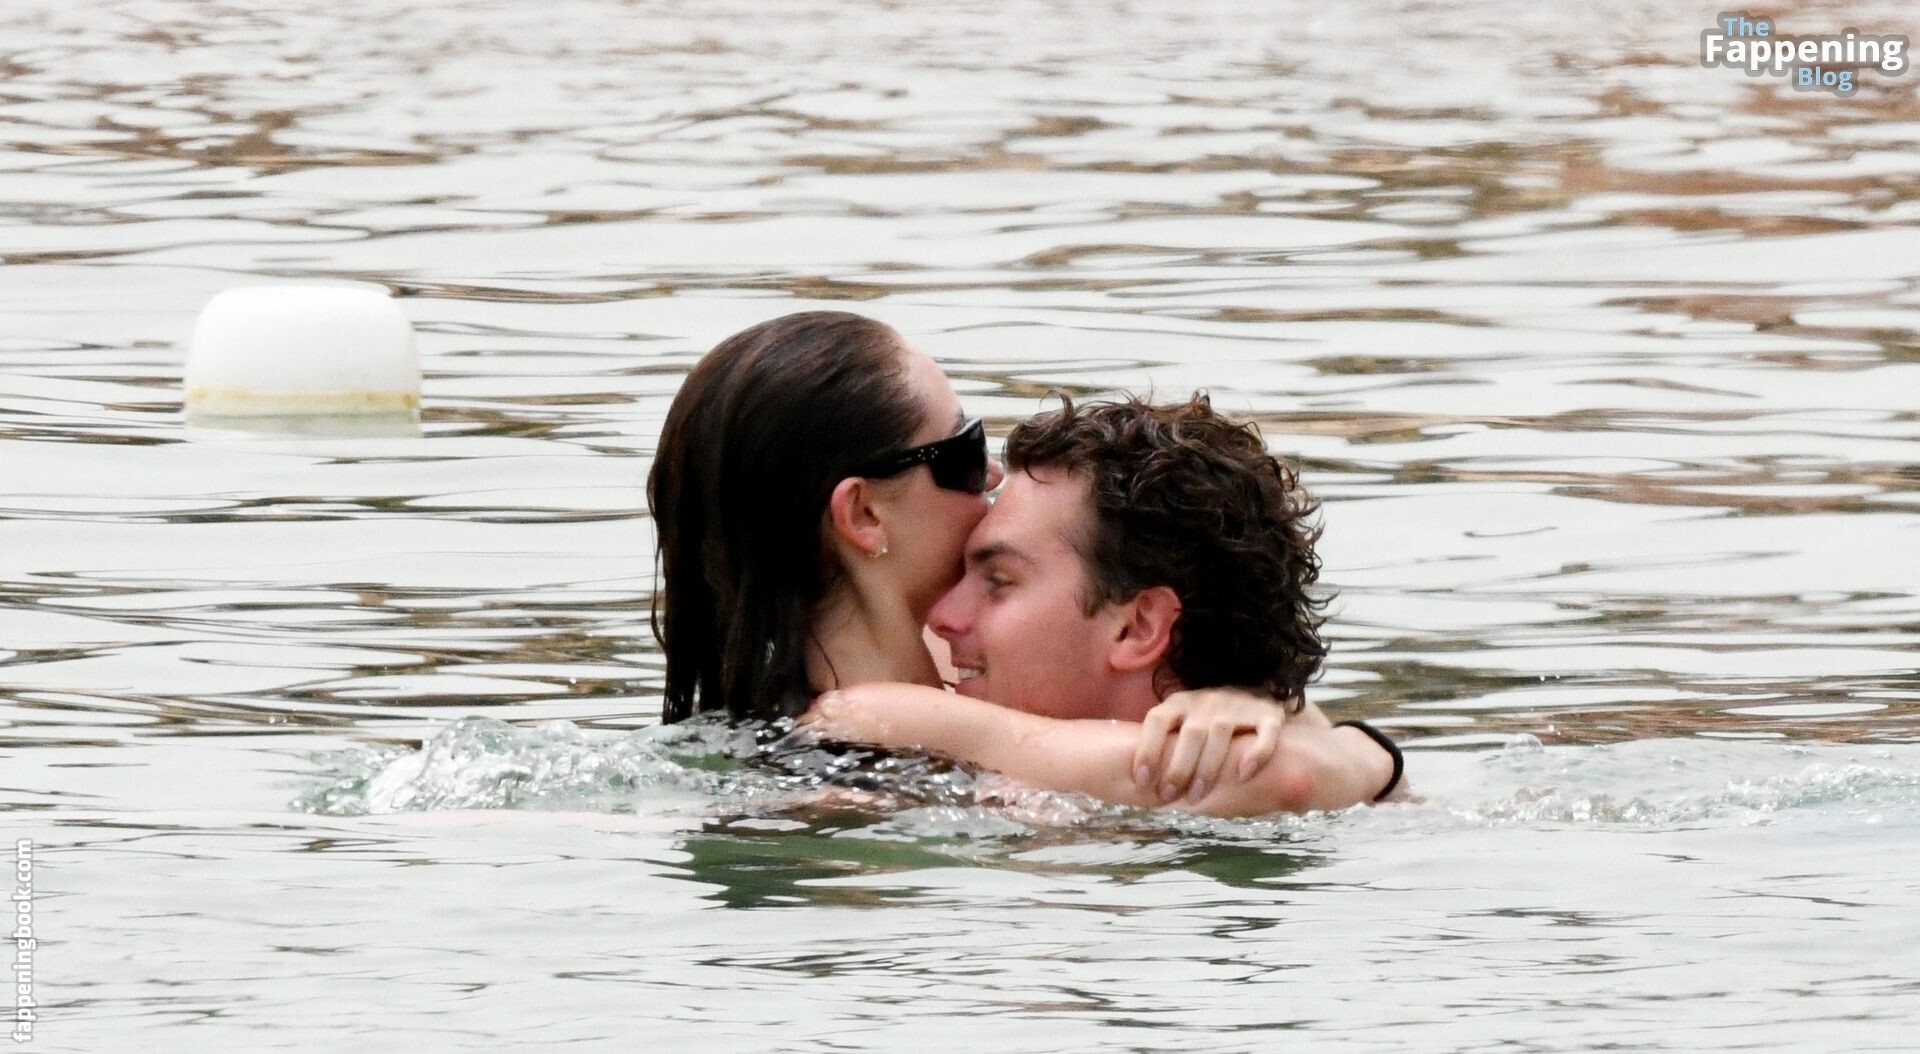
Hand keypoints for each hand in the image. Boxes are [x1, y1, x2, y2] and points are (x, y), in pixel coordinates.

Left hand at [1132, 688, 1289, 802]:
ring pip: (1220, 732)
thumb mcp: (1181, 726)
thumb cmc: (1207, 726)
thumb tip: (1135, 784)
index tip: (1141, 780)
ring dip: (1207, 767)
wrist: (1257, 702)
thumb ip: (1165, 746)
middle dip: (1177, 768)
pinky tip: (1244, 774)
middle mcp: (1207, 700)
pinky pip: (1265, 731)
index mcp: (1180, 703)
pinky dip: (1256, 752)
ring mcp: (1238, 704)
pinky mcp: (1269, 713)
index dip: (1147, 749)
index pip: (1158, 720)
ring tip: (1196, 796)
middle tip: (1168, 796)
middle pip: (1190, 733)